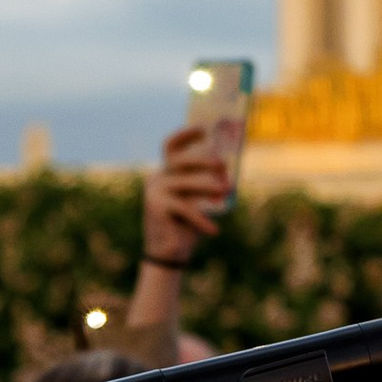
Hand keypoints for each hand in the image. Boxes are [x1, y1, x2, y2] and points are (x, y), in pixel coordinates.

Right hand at [141, 125, 230, 272]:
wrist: (169, 253)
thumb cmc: (187, 224)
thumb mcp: (198, 200)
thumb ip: (205, 184)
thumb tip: (227, 169)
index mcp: (166, 173)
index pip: (170, 146)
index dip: (185, 135)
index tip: (205, 129)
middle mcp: (157, 178)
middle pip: (179, 160)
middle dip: (203, 160)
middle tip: (224, 165)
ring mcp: (154, 192)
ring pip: (185, 183)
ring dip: (208, 186)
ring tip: (227, 191)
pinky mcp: (156, 208)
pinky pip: (185, 208)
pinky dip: (201, 219)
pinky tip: (214, 231)